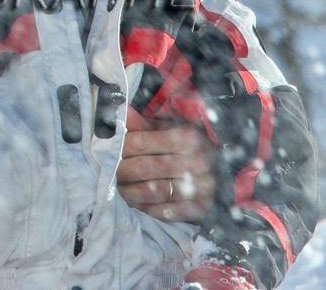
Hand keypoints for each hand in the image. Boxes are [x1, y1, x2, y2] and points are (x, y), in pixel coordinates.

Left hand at [117, 108, 215, 222]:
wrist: (221, 173)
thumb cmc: (185, 149)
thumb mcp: (168, 131)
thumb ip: (143, 126)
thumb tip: (121, 113)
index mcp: (187, 137)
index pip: (141, 142)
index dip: (119, 148)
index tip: (104, 152)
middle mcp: (196, 161)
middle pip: (145, 167)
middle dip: (121, 172)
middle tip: (107, 174)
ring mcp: (201, 186)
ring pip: (154, 191)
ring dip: (130, 193)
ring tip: (116, 190)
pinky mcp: (201, 208)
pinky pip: (167, 212)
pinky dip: (147, 209)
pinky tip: (136, 204)